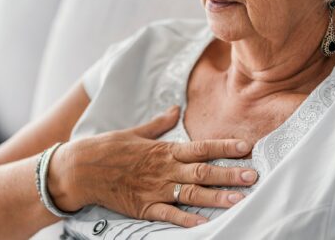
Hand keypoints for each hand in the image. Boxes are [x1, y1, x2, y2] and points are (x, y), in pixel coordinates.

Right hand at [47, 105, 257, 227]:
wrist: (81, 169)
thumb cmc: (107, 148)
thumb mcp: (135, 131)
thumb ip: (159, 124)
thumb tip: (176, 109)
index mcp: (164, 150)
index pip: (201, 147)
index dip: (225, 147)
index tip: (246, 147)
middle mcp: (164, 170)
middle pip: (203, 172)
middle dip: (230, 174)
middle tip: (253, 176)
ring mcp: (155, 189)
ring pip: (192, 194)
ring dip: (217, 197)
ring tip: (239, 200)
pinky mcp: (144, 207)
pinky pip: (169, 215)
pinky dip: (187, 220)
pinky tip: (205, 224)